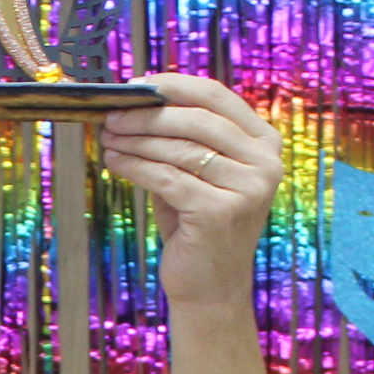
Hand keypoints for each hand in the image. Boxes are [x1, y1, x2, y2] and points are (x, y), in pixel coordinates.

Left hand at [96, 73, 283, 296]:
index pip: (218, 97)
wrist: (211, 288)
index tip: (138, 85)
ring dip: (136, 139)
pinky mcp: (220, 212)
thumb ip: (180, 139)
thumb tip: (135, 104)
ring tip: (109, 137)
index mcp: (264, 144)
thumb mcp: (196, 174)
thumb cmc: (198, 227)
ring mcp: (247, 188)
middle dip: (148, 114)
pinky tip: (115, 161)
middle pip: (197, 119)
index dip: (174, 86)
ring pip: (179, 148)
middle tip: (113, 115)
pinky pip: (166, 177)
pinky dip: (135, 166)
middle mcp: (264, 163)